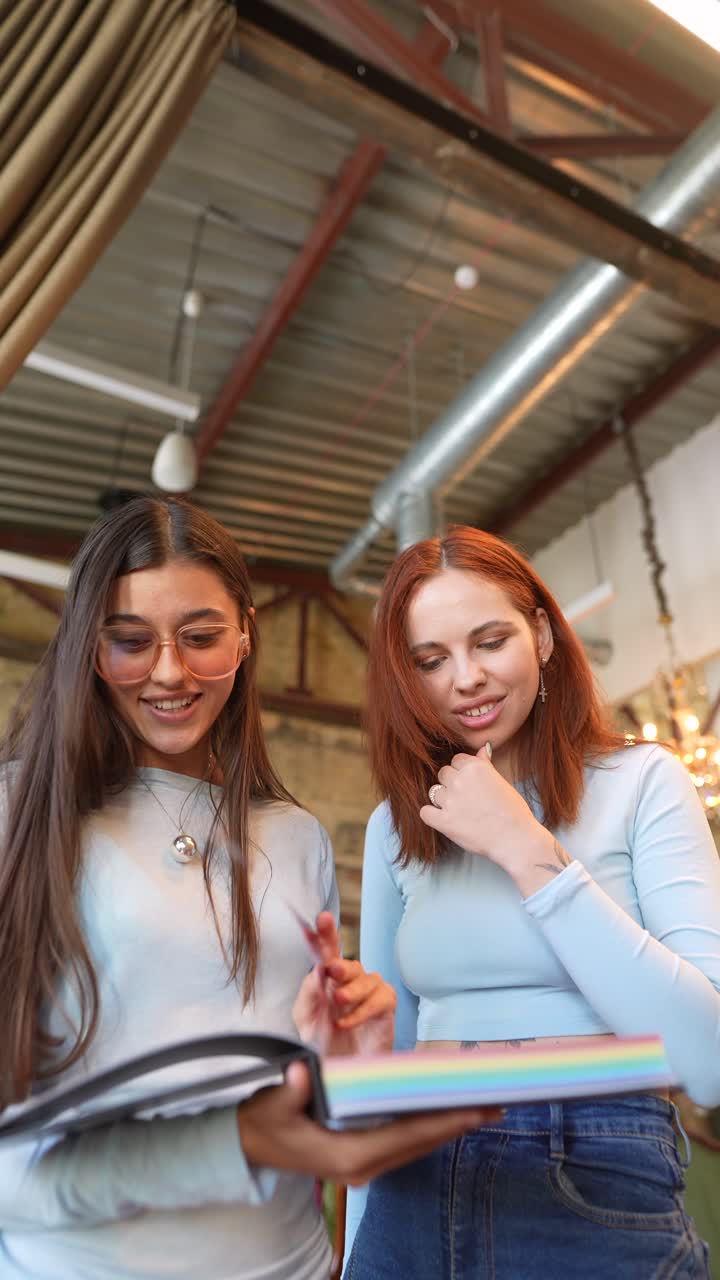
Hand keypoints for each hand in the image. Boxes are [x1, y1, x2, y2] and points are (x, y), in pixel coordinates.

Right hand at [237, 1060, 503, 1184]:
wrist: (248, 1145)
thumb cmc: (265, 1121)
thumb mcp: (274, 1103)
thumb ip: (292, 1090)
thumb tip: (303, 1071)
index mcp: (347, 1155)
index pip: (406, 1136)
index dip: (443, 1122)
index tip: (476, 1109)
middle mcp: (362, 1166)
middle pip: (420, 1143)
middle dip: (458, 1123)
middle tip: (497, 1103)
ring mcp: (364, 1165)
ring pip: (416, 1145)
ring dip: (448, 1126)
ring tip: (482, 1107)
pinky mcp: (363, 1157)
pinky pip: (405, 1143)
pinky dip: (428, 1127)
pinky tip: (447, 1112)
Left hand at [292, 912, 396, 1055]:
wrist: (340, 1070)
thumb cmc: (324, 1041)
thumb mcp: (306, 1018)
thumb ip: (308, 993)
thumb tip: (317, 971)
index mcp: (329, 979)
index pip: (328, 950)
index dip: (326, 933)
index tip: (321, 919)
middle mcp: (351, 981)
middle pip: (351, 962)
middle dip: (342, 964)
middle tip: (332, 970)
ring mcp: (370, 994)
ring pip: (367, 979)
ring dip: (352, 991)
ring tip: (339, 1003)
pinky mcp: (385, 1009)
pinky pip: (380, 999)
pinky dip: (363, 1010)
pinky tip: (347, 1022)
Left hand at [419, 746, 566, 893]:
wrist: (516, 839)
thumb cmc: (513, 811)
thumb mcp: (502, 781)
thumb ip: (485, 764)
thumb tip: (482, 748)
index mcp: (475, 767)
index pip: (456, 760)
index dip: (463, 772)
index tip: (471, 784)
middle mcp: (460, 780)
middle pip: (443, 773)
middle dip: (452, 783)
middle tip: (466, 798)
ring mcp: (450, 800)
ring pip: (434, 792)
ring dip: (444, 800)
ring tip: (460, 811)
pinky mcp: (444, 821)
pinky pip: (425, 812)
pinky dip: (432, 815)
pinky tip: (443, 819)